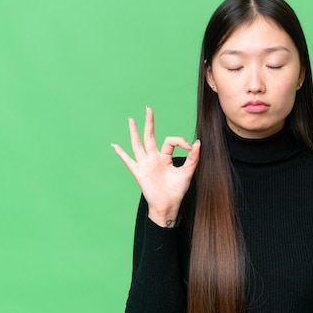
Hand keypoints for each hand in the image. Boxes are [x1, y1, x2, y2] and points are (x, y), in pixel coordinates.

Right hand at [111, 105, 200, 225]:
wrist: (168, 205)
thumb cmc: (177, 190)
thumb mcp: (188, 172)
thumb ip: (193, 157)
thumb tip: (198, 143)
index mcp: (165, 157)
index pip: (170, 141)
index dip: (181, 141)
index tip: (190, 147)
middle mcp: (153, 158)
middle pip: (150, 136)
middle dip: (149, 122)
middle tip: (148, 108)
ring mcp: (145, 164)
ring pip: (138, 144)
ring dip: (134, 132)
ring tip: (131, 119)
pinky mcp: (139, 172)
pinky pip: (128, 161)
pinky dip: (121, 153)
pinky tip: (114, 145)